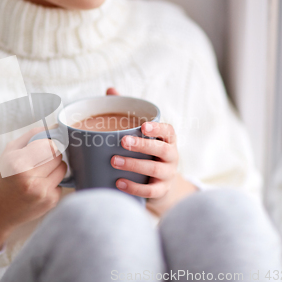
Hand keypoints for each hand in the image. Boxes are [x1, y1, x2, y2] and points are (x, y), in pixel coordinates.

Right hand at [0, 128, 65, 250]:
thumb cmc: (1, 180)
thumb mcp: (8, 153)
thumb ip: (30, 137)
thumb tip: (52, 128)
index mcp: (18, 163)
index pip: (49, 145)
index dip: (48, 143)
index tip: (44, 145)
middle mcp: (31, 178)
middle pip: (58, 155)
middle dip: (51, 154)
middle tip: (40, 159)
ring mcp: (42, 192)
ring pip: (63, 168)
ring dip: (55, 167)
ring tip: (40, 172)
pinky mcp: (50, 202)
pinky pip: (61, 183)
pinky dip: (53, 182)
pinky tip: (39, 186)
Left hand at [106, 87, 196, 216]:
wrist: (161, 186)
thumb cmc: (147, 153)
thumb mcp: (141, 135)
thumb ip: (127, 112)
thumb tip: (110, 90)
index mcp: (167, 139)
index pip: (168, 131)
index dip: (158, 128)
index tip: (144, 126)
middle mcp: (171, 156)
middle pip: (162, 149)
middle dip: (143, 145)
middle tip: (123, 142)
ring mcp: (168, 174)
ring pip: (155, 169)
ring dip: (134, 164)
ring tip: (114, 161)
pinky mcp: (161, 191)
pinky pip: (150, 191)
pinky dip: (134, 187)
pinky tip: (118, 183)